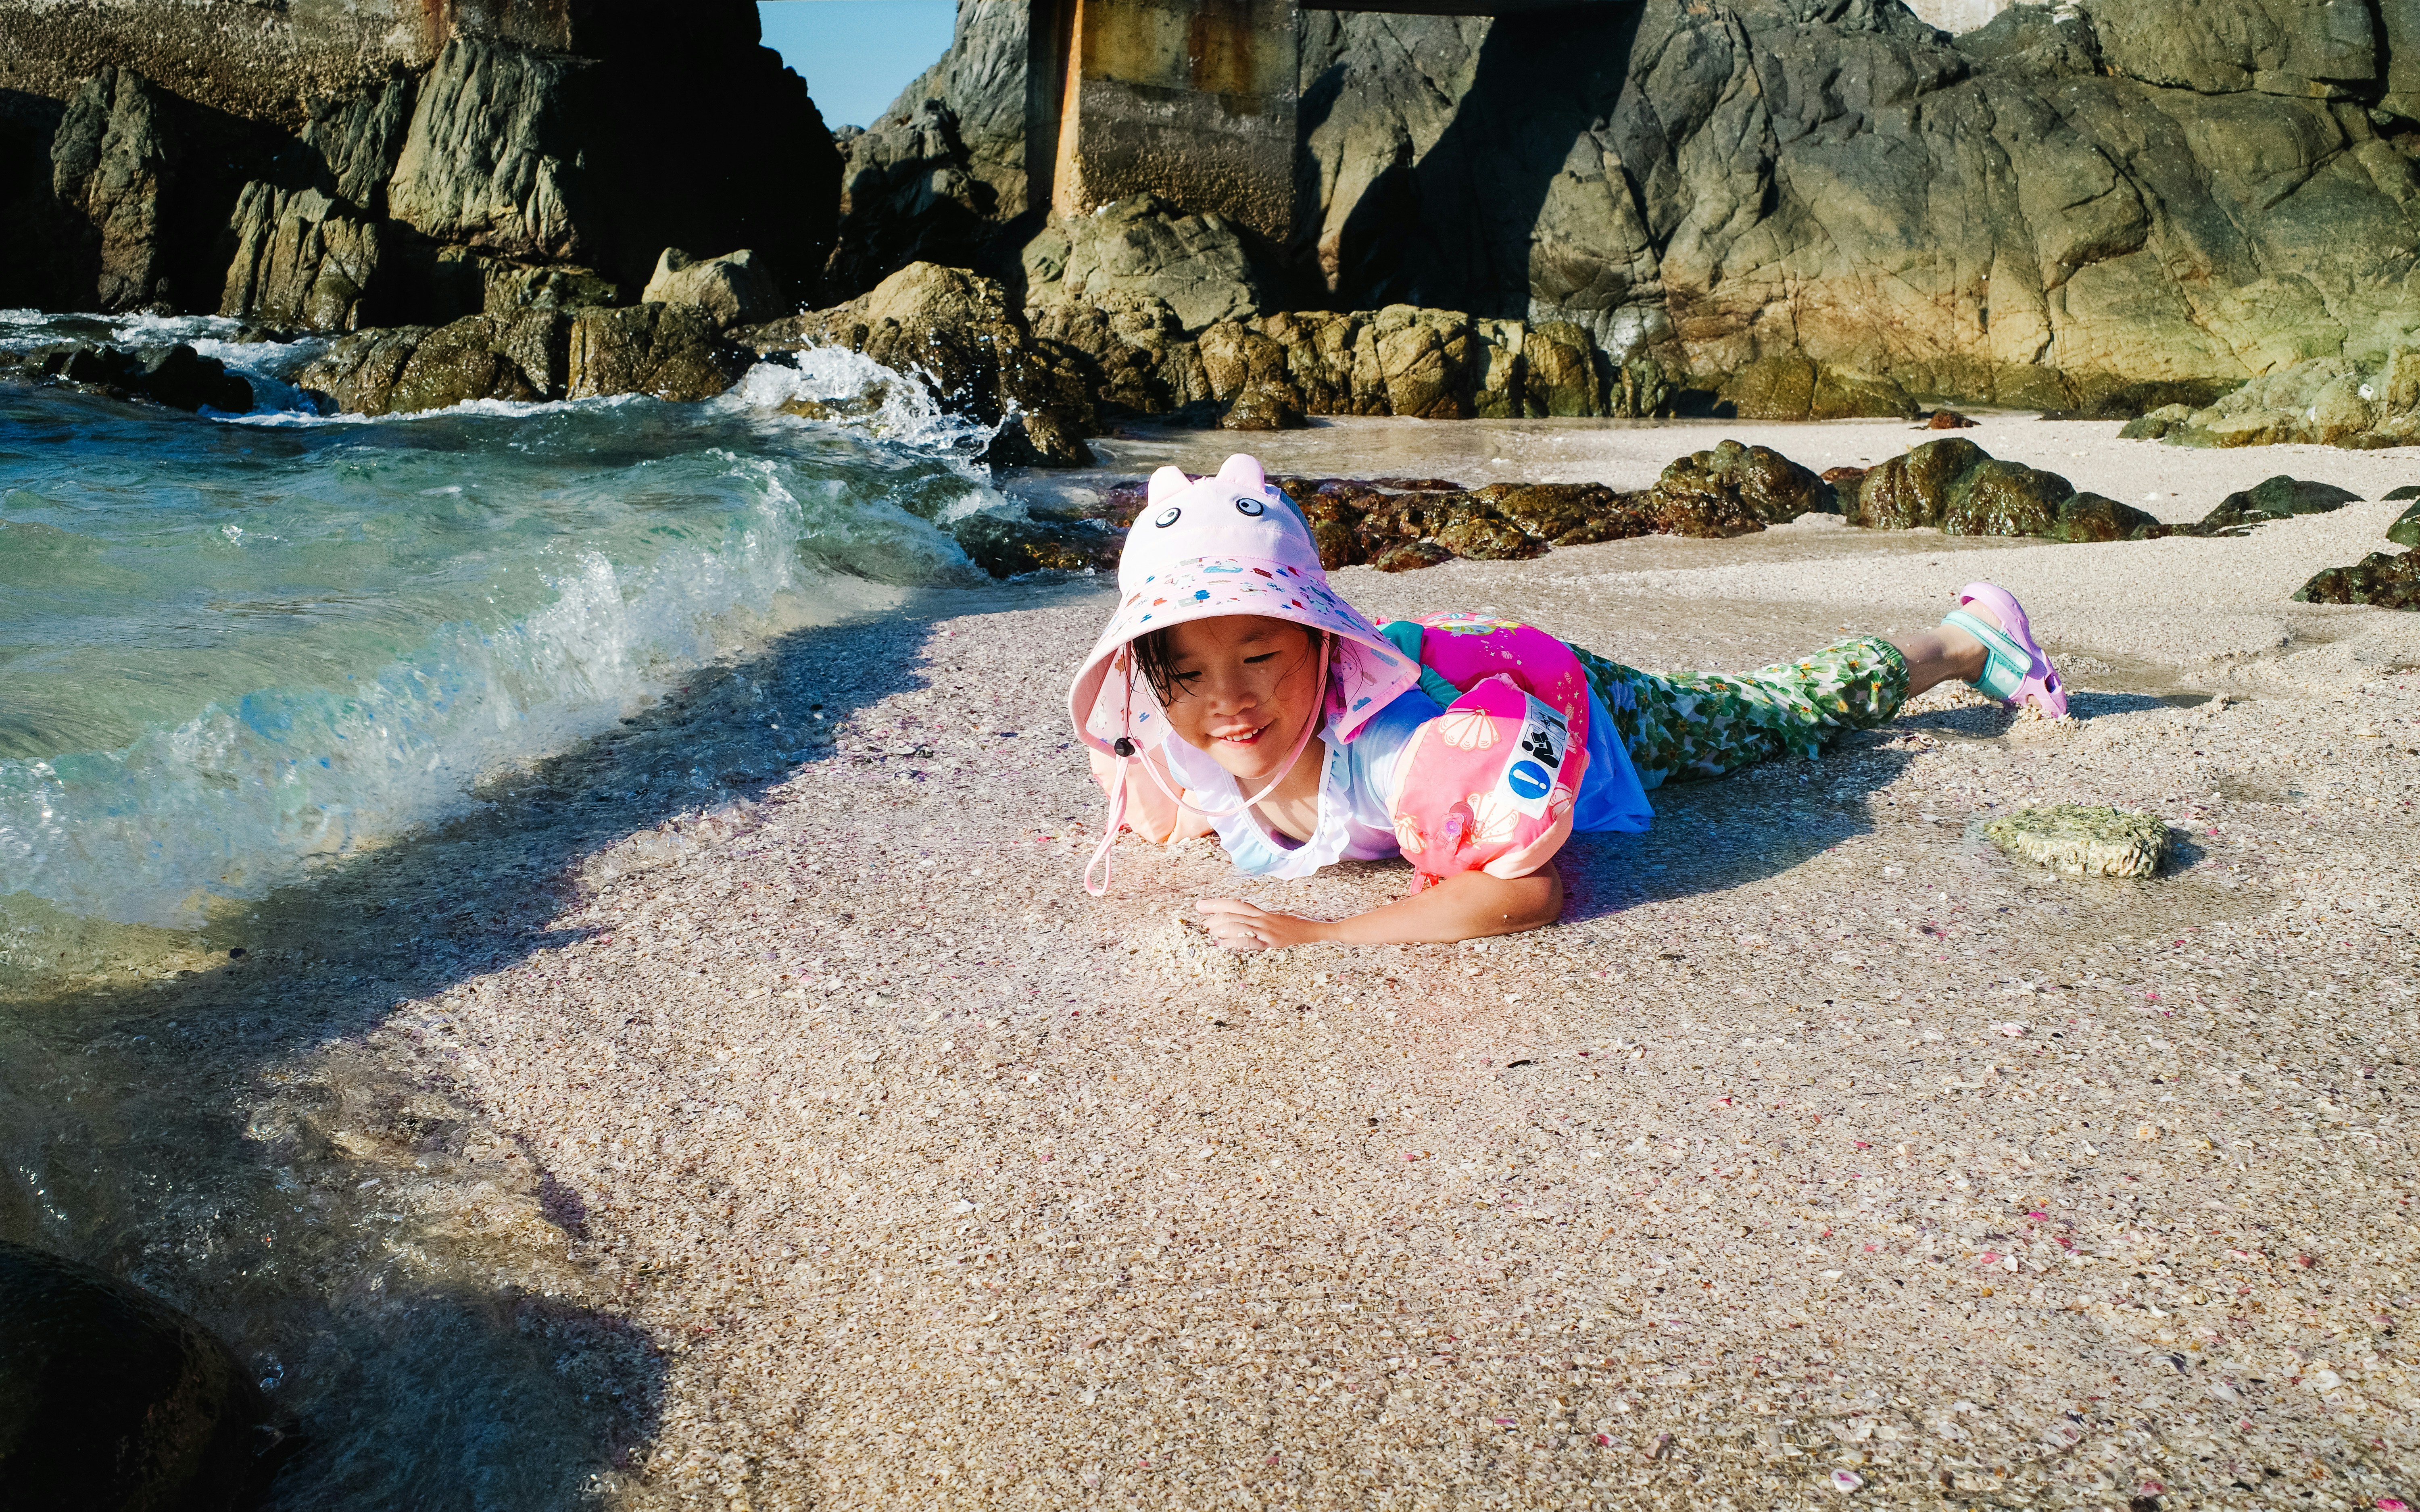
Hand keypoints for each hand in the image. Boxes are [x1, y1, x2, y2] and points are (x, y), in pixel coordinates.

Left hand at [1195, 897, 1328, 951]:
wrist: (1318, 931)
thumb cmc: (1297, 928)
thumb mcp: (1276, 922)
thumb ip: (1259, 923)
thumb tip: (1239, 926)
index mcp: (1263, 913)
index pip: (1236, 904)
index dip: (1217, 904)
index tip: (1201, 906)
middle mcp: (1263, 919)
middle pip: (1233, 912)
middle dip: (1214, 915)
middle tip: (1201, 921)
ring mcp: (1267, 930)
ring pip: (1238, 924)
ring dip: (1220, 927)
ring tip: (1209, 932)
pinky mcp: (1272, 943)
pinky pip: (1249, 940)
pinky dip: (1233, 941)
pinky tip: (1222, 944)